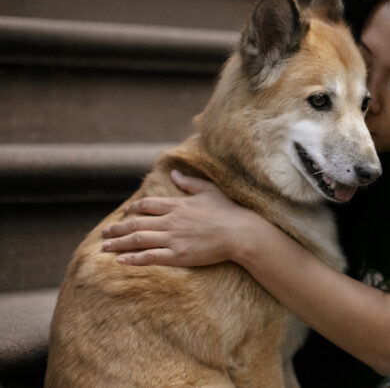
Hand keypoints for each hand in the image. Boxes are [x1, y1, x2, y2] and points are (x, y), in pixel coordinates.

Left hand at [102, 170, 271, 266]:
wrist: (240, 233)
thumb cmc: (228, 211)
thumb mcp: (209, 190)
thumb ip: (189, 183)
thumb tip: (174, 173)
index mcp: (177, 205)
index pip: (147, 205)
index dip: (133, 209)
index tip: (124, 213)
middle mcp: (171, 220)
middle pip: (136, 223)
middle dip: (117, 228)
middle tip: (104, 234)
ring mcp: (173, 238)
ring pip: (138, 240)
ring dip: (119, 243)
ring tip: (104, 247)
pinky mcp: (178, 255)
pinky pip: (150, 257)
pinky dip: (133, 259)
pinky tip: (120, 261)